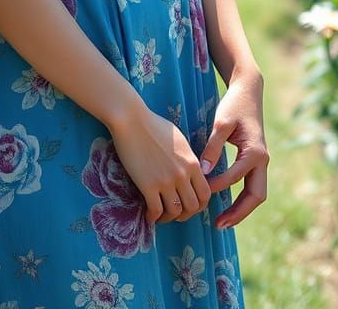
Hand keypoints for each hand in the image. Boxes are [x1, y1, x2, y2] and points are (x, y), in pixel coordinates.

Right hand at [108, 105, 210, 225]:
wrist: (131, 120)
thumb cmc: (153, 124)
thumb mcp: (179, 140)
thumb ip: (187, 159)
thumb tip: (189, 171)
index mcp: (192, 162)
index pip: (206, 193)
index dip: (200, 205)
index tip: (190, 206)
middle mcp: (183, 174)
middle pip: (193, 207)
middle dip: (185, 215)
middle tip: (175, 214)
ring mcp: (166, 181)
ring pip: (175, 211)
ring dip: (169, 218)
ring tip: (161, 216)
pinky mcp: (148, 185)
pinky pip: (156, 210)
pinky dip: (153, 217)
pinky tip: (148, 214)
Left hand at [199, 72, 268, 228]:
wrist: (248, 91)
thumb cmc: (234, 105)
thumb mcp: (221, 123)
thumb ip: (213, 146)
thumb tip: (203, 170)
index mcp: (255, 152)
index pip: (234, 177)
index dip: (216, 186)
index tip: (199, 190)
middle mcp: (263, 160)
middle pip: (256, 196)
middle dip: (239, 212)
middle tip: (219, 225)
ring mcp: (262, 162)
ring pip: (257, 193)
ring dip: (241, 209)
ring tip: (222, 222)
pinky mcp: (256, 160)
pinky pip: (252, 185)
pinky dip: (241, 198)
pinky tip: (226, 205)